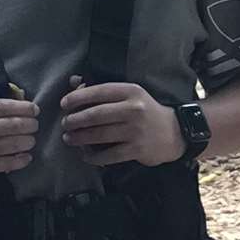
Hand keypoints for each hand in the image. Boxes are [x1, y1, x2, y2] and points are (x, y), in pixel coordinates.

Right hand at [0, 98, 39, 185]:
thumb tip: (17, 100)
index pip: (5, 106)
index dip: (24, 107)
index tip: (34, 109)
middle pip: (14, 125)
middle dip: (30, 125)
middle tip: (34, 125)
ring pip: (15, 144)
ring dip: (29, 141)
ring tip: (30, 140)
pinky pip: (8, 163)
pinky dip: (21, 160)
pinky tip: (26, 157)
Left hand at [60, 77, 182, 166]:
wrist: (175, 132)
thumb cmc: (145, 111)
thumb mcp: (129, 95)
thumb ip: (102, 90)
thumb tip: (73, 81)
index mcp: (130, 91)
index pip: (98, 92)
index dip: (77, 98)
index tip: (64, 104)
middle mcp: (133, 109)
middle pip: (95, 115)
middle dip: (75, 120)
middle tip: (65, 124)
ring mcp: (135, 130)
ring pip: (99, 135)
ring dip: (79, 138)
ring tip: (69, 138)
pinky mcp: (137, 150)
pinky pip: (108, 155)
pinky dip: (94, 157)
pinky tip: (85, 156)